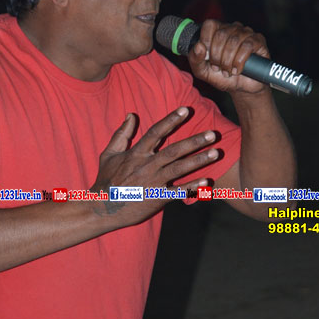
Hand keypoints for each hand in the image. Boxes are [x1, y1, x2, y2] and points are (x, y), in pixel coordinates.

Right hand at [90, 108, 218, 224]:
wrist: (103, 208)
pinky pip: (179, 191)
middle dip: (194, 141)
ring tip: (215, 153)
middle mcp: (147, 166)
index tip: (185, 110)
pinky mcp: (157, 198)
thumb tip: (131, 115)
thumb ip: (121, 134)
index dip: (171, 120)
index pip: (156, 132)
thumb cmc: (105, 180)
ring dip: (199, 161)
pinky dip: (193, 187)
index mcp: (136, 154)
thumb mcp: (108, 154)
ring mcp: (153, 182)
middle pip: (174, 150)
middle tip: (212, 134)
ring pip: (179, 169)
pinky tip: (207, 181)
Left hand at [188, 19, 269, 93]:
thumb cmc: (221, 76)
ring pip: (234, 40)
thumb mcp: (202, 71)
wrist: (241, 88)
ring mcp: (246, 33)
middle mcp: (232, 29)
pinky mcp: (258, 41)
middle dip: (217, 56)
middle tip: (218, 68)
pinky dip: (240, 61)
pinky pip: (248, 45)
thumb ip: (195, 59)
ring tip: (228, 71)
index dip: (206, 40)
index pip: (209, 25)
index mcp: (217, 31)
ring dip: (228, 60)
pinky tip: (237, 70)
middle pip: (221, 34)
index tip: (207, 57)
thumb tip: (199, 46)